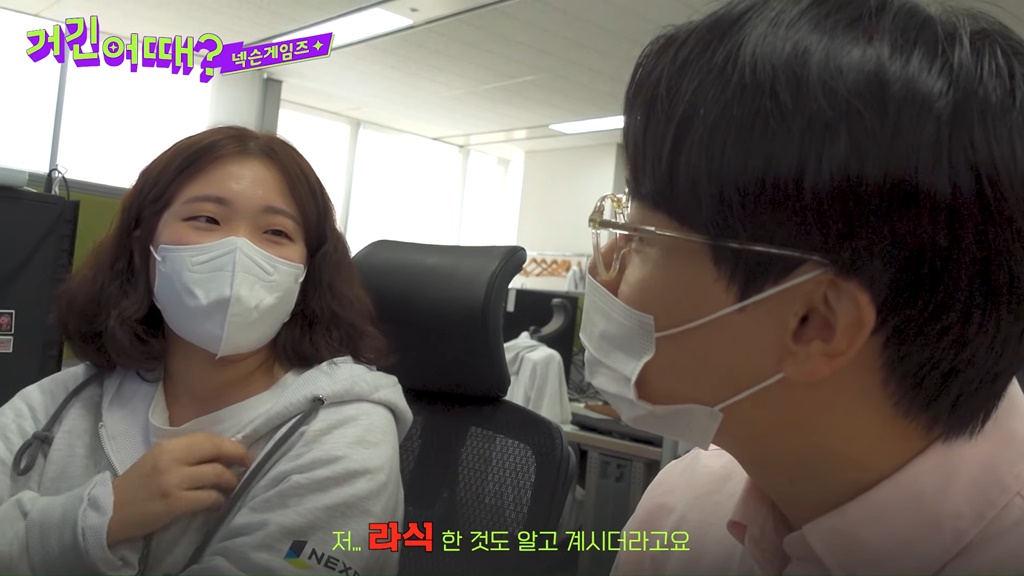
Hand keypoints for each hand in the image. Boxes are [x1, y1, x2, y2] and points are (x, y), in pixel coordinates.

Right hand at [107, 432, 249, 545]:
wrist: (109, 511)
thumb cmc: (137, 485)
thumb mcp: (157, 460)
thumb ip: (184, 454)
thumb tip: (219, 453)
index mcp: (167, 446)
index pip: (206, 438)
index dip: (228, 443)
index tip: (241, 451)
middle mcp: (171, 460)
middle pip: (215, 451)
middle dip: (238, 456)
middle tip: (247, 464)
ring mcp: (173, 482)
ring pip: (217, 474)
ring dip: (230, 481)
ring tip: (231, 486)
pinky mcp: (174, 503)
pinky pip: (208, 498)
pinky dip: (219, 500)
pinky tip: (218, 503)